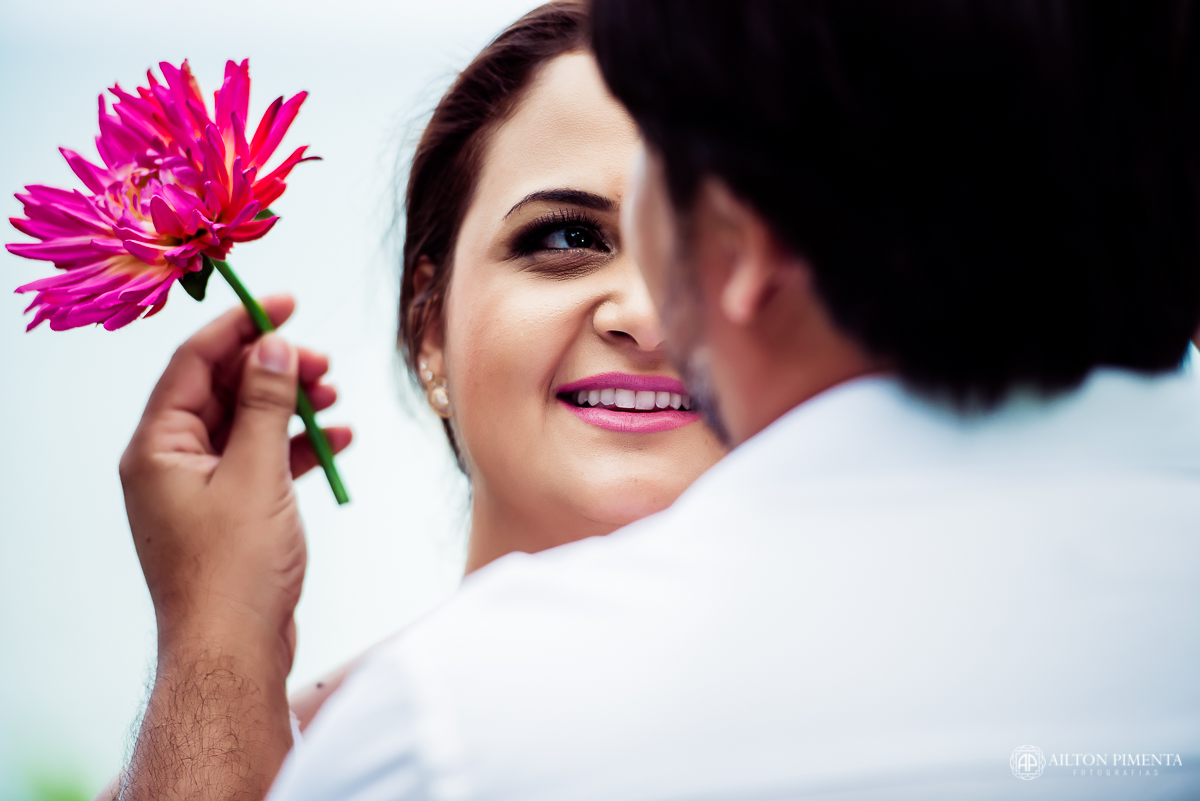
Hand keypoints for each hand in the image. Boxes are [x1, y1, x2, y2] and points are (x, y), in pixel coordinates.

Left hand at [120, 295, 350, 670]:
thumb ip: (266, 404)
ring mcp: (199, 489)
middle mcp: (170, 462)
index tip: (285, 302)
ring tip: (333, 396)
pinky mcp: (227, 513)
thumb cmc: (233, 570)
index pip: (195, 361)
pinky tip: (335, 440)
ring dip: (290, 406)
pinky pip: (261, 461)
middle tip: (322, 361)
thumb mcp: (256, 474)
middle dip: (275, 369)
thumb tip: (273, 346)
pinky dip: (296, 446)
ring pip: (247, 424)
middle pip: (223, 390)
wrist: (233, 651)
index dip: (241, 325)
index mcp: (157, 446)